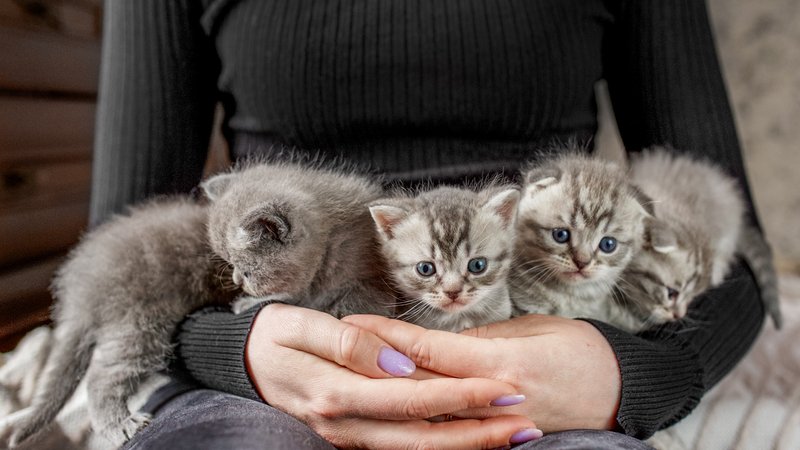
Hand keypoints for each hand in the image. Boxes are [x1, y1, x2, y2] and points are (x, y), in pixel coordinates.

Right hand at [245, 303, 541, 448]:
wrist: (240, 363)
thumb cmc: (273, 337)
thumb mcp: (302, 328)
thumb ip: (351, 346)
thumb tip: (401, 363)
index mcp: (336, 394)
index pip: (411, 399)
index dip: (460, 395)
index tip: (502, 386)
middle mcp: (346, 426)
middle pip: (422, 438)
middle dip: (478, 433)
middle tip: (526, 423)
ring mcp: (348, 438)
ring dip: (466, 447)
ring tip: (514, 437)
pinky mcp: (352, 439)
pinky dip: (439, 448)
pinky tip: (470, 440)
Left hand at [342, 314, 620, 432]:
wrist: (625, 391)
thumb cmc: (584, 350)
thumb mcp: (534, 329)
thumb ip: (482, 338)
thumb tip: (438, 345)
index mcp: (501, 363)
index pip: (429, 350)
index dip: (387, 337)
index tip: (353, 323)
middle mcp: (494, 399)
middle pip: (421, 386)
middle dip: (376, 369)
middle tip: (336, 352)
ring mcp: (498, 425)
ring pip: (431, 415)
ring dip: (390, 398)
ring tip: (352, 381)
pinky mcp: (503, 439)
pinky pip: (453, 435)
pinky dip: (422, 425)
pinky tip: (394, 419)